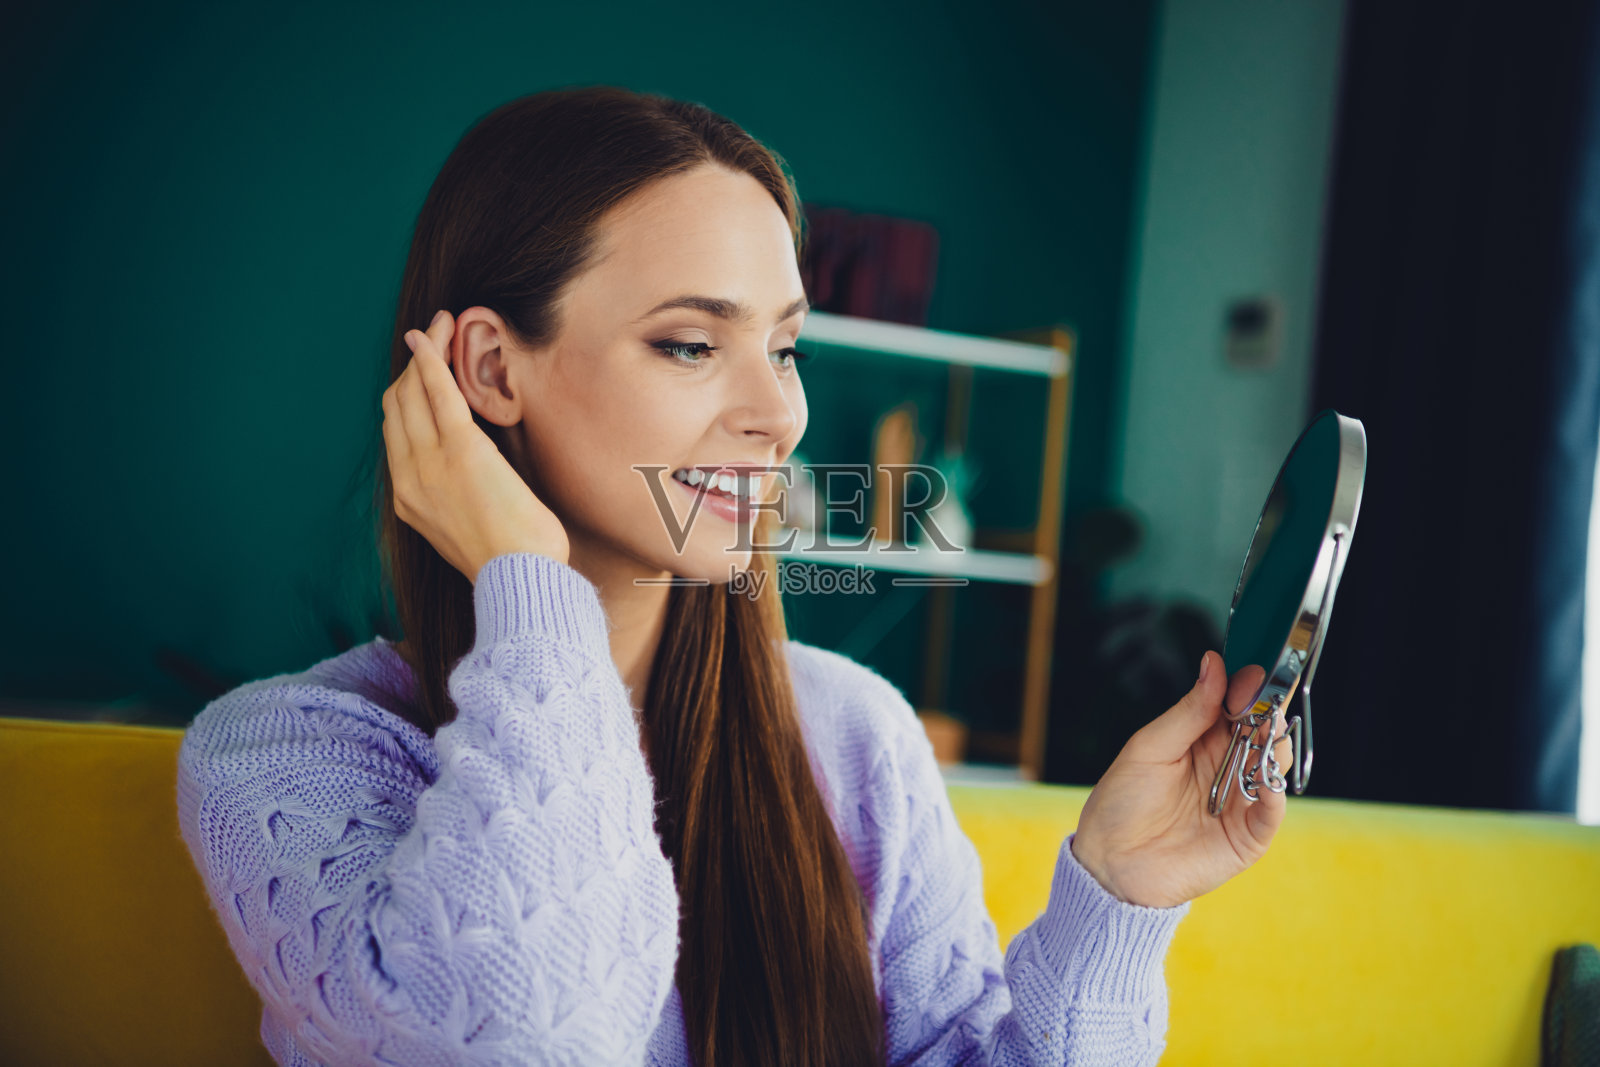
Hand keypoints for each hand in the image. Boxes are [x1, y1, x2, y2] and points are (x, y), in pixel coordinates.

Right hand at [381, 309, 569, 582]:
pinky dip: (433, 361)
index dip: (405, 395)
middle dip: (411, 365)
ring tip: (441, 322)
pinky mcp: (460, 451)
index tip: (420, 370)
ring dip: (426, 351)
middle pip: (398, 407)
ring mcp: (430, 464)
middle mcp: (409, 478)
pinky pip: (438, 394)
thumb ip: (460, 502)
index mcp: (409, 500)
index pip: (396, 434)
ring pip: (414, 394)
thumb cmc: (511, 563)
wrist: (518, 581)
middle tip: (430, 332)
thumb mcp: (471, 531)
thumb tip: (478, 484)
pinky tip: (435, 337)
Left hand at [1070, 652, 1287, 908]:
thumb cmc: (1122, 803)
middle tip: (1262, 700)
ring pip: (1274, 764)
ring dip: (1273, 745)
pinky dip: (1274, 792)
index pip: (1238, 704)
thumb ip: (1188, 712)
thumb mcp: (1150, 748)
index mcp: (1203, 739)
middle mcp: (1228, 765)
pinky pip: (1272, 810)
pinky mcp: (1247, 835)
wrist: (1110, 863)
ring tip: (1264, 731)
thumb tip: (1214, 664)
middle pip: (1263, 730)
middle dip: (1267, 712)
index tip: (1251, 672)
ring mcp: (1241, 799)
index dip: (1247, 687)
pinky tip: (1265, 777)